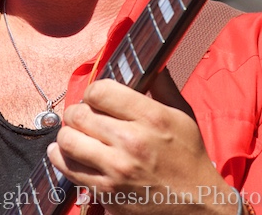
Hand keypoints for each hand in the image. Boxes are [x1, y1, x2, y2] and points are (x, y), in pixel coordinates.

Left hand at [46, 71, 238, 213]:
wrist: (198, 205)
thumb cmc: (189, 157)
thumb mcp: (183, 115)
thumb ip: (163, 85)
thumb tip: (150, 61)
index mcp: (151, 118)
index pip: (100, 91)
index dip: (94, 91)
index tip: (97, 98)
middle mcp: (131, 142)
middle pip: (78, 114)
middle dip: (78, 112)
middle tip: (84, 116)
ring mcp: (116, 170)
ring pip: (68, 141)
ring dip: (68, 134)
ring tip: (76, 133)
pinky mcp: (107, 193)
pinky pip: (68, 170)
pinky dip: (62, 158)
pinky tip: (68, 153)